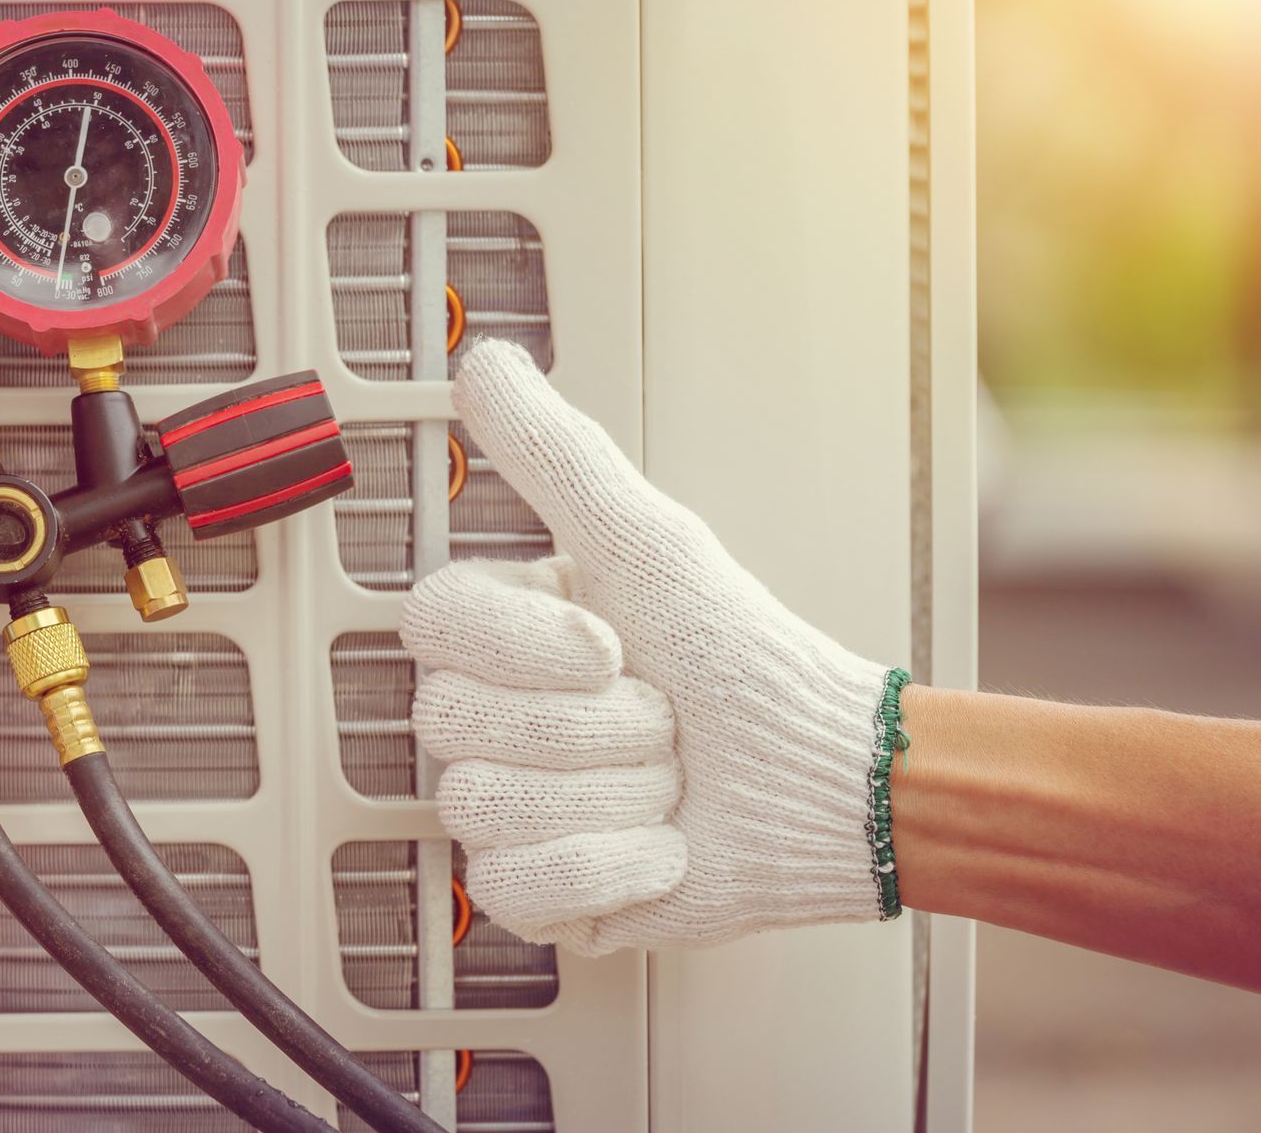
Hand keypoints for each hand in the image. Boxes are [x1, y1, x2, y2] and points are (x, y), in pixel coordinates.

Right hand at [400, 341, 905, 952]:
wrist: (830, 784)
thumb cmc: (748, 660)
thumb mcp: (651, 543)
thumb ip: (557, 455)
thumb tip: (488, 367)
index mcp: (506, 634)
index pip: (430, 626)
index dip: (523, 644)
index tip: (607, 644)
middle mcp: (494, 718)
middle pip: (455, 723)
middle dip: (593, 725)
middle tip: (656, 716)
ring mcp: (511, 807)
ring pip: (485, 804)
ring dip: (612, 794)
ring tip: (663, 781)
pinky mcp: (538, 892)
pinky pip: (516, 888)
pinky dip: (609, 868)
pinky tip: (655, 845)